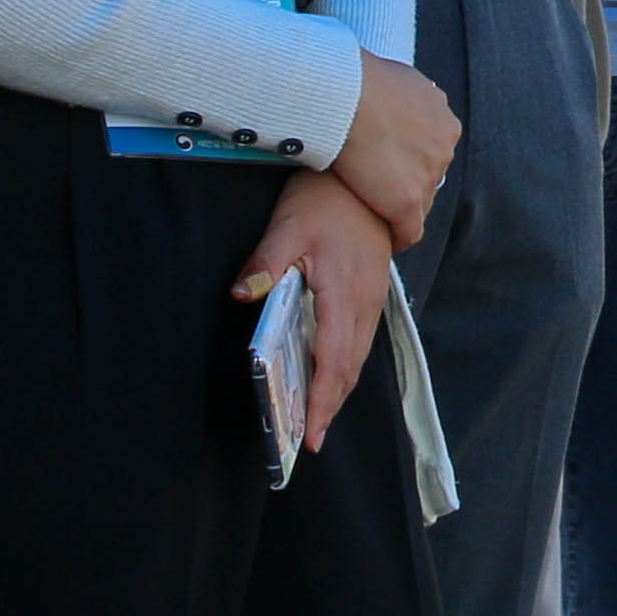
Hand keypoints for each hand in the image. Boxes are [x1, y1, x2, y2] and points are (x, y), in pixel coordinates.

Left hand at [234, 173, 392, 446]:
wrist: (368, 175)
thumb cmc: (326, 200)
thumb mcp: (288, 225)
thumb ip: (266, 262)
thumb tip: (242, 295)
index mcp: (344, 294)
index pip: (334, 360)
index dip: (323, 401)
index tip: (311, 434)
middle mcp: (365, 303)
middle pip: (350, 368)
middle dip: (330, 407)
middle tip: (308, 440)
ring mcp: (373, 298)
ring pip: (359, 357)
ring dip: (339, 389)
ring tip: (317, 418)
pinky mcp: (373, 292)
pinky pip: (362, 340)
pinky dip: (346, 366)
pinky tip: (331, 374)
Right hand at [331, 55, 461, 244]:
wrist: (345, 95)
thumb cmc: (361, 79)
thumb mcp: (399, 79)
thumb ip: (407, 96)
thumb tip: (398, 94)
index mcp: (444, 122)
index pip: (431, 150)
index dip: (410, 159)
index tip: (391, 164)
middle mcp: (443, 149)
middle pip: (428, 176)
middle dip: (408, 182)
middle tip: (381, 187)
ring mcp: (427, 177)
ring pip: (419, 201)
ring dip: (400, 207)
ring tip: (378, 213)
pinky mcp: (406, 203)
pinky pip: (409, 231)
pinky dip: (399, 236)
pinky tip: (388, 240)